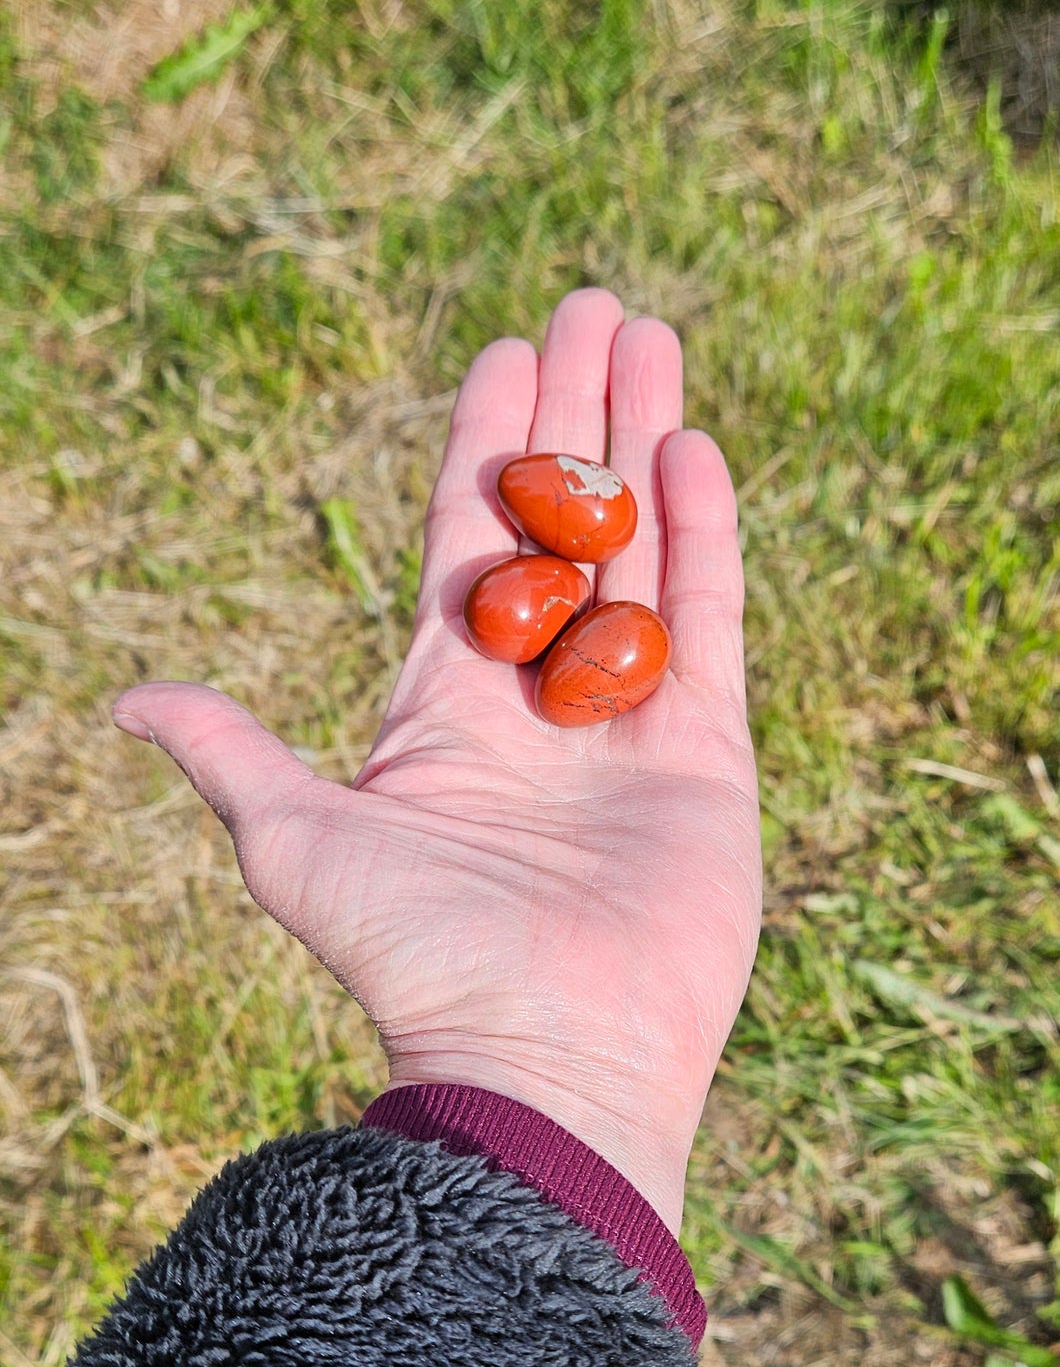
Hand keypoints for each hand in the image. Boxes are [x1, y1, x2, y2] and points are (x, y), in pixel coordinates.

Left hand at [113, 289, 760, 1232]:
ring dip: (648, 444)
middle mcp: (539, 705)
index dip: (486, 445)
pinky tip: (697, 447)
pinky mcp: (706, 759)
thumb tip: (124, 702)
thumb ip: (228, 755)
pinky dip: (705, 537)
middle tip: (596, 306)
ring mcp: (627, 727)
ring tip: (656, 341)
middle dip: (578, 415)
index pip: (471, 543)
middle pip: (565, 525)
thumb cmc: (410, 955)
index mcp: (444, 706)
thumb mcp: (295, 842)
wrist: (538, 1060)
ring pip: (641, 552)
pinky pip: (710, 626)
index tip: (505, 352)